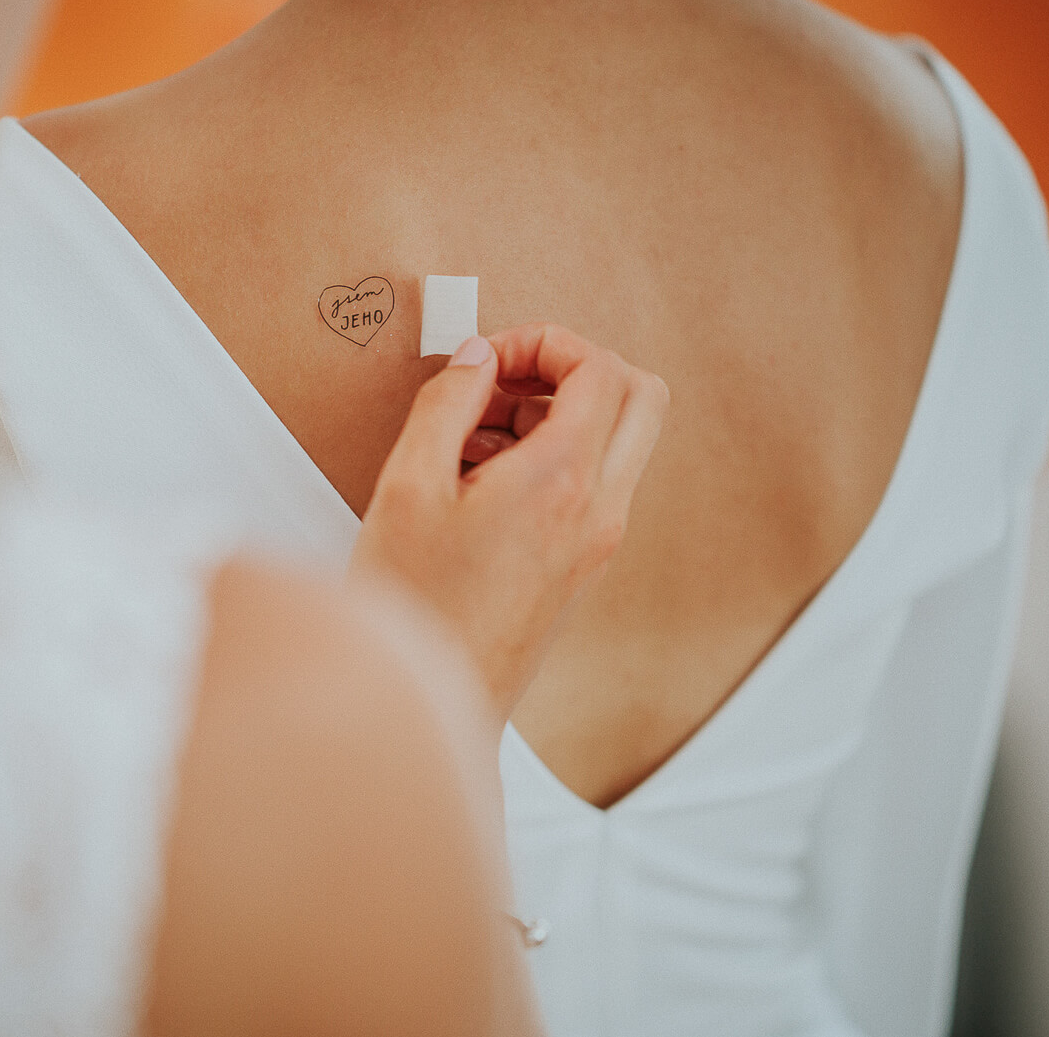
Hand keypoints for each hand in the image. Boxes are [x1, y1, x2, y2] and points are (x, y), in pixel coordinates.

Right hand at [352, 324, 667, 729]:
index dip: (544, 342)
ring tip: (476, 434)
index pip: (601, 369)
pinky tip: (480, 478)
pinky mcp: (582, 566)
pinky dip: (554, 456)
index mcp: (563, 482)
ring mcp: (598, 542)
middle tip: (504, 379)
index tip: (488, 358)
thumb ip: (446, 405)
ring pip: (621, 440)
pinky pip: (594, 483)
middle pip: (640, 395)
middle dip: (573, 367)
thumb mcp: (407, 487)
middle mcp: (599, 510)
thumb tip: (476, 357)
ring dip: (561, 413)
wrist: (437, 707)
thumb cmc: (415, 608)